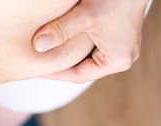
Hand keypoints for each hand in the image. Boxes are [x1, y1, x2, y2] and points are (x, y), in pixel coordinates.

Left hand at [32, 0, 150, 82]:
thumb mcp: (85, 15)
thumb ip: (61, 30)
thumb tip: (38, 46)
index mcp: (118, 60)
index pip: (78, 75)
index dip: (55, 73)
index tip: (36, 68)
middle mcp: (124, 56)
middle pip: (84, 69)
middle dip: (62, 65)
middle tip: (38, 63)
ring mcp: (123, 46)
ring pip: (88, 57)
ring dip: (69, 54)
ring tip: (47, 53)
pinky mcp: (120, 34)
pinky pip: (94, 46)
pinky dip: (78, 44)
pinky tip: (62, 39)